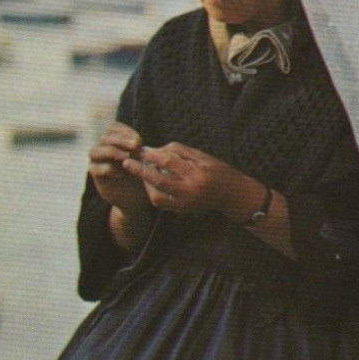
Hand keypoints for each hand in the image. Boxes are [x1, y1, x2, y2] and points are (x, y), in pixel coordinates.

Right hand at [88, 122, 149, 215]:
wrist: (136, 196)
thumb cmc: (140, 172)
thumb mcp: (142, 157)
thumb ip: (137, 148)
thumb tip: (136, 143)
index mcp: (114, 139)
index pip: (114, 127)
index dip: (125, 132)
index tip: (139, 141)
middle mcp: (102, 147)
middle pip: (104, 137)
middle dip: (120, 140)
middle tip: (135, 146)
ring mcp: (96, 161)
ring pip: (95, 151)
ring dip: (112, 152)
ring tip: (127, 158)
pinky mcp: (95, 175)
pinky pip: (95, 168)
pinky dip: (109, 169)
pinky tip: (121, 173)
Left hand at [121, 141, 257, 216]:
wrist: (231, 195)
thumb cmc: (218, 171)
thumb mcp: (202, 156)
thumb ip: (180, 151)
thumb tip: (157, 148)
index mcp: (197, 174)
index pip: (169, 163)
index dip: (153, 154)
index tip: (141, 149)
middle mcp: (190, 191)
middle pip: (159, 181)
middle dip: (141, 171)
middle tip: (127, 162)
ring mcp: (185, 204)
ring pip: (157, 196)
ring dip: (145, 184)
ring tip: (139, 172)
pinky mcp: (182, 210)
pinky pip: (161, 203)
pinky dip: (152, 193)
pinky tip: (149, 183)